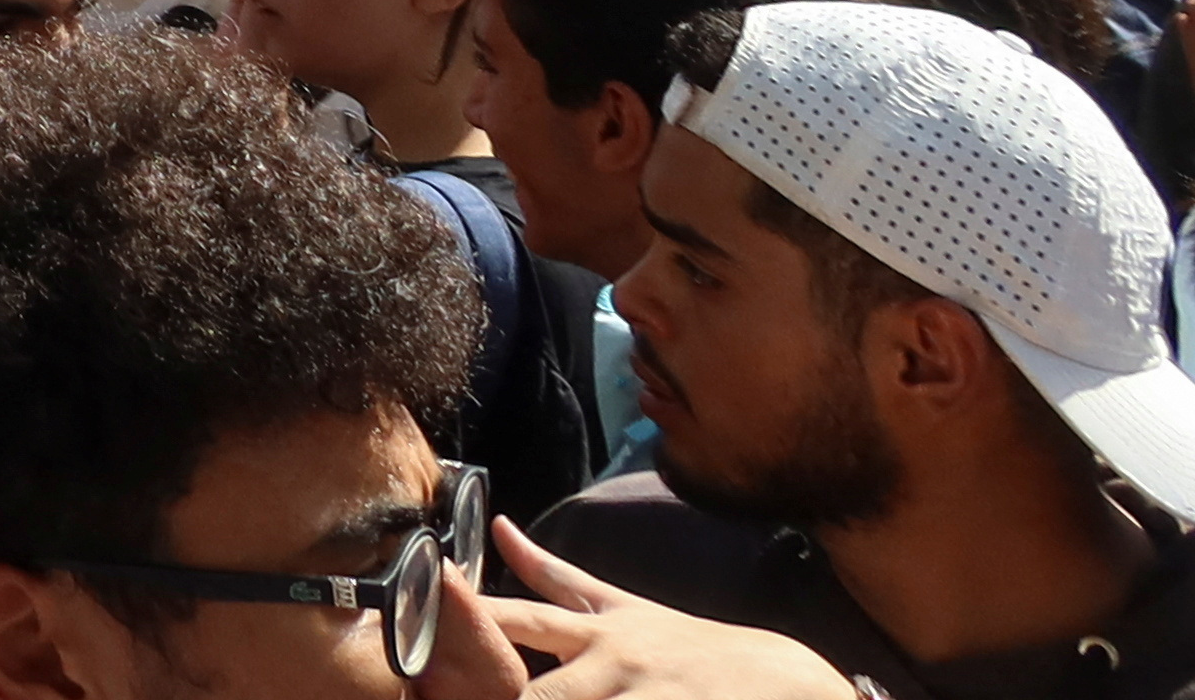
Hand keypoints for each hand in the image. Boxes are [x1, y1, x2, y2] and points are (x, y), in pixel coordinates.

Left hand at [477, 520, 856, 695]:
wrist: (789, 684)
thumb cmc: (689, 649)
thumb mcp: (621, 606)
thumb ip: (554, 575)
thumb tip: (499, 528)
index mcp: (594, 630)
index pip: (517, 619)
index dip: (468, 622)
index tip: (420, 626)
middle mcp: (613, 663)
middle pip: (535, 697)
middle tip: (445, 698)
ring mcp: (644, 698)